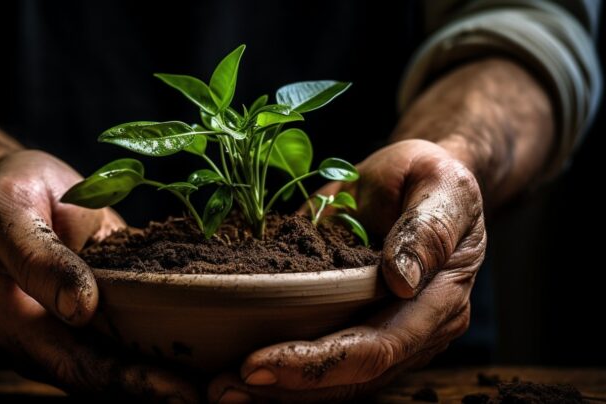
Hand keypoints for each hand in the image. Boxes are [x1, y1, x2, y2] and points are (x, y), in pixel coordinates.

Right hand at [0, 150, 197, 400]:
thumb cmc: (11, 191)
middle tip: (202, 395)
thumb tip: (79, 309)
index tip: (176, 389)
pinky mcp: (85, 320)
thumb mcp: (10, 208)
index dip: (125, 380)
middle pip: (95, 378)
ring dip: (155, 381)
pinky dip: (154, 354)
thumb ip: (39, 256)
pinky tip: (194, 360)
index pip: (72, 362)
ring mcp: (61, 332)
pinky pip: (119, 344)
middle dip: (150, 391)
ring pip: (109, 369)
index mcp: (9, 317)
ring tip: (207, 386)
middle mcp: (35, 338)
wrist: (15, 185)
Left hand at [208, 139, 485, 402]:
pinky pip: (329, 366)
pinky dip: (288, 376)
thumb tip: (401, 279)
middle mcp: (419, 332)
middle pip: (353, 379)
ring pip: (339, 385)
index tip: (257, 363)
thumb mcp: (439, 187)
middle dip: (288, 388)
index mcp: (439, 300)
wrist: (429, 186)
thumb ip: (427, 228)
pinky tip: (244, 375)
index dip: (318, 363)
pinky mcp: (367, 330)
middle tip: (223, 388)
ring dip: (281, 393)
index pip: (378, 347)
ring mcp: (394, 338)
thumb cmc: (433, 179)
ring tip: (223, 390)